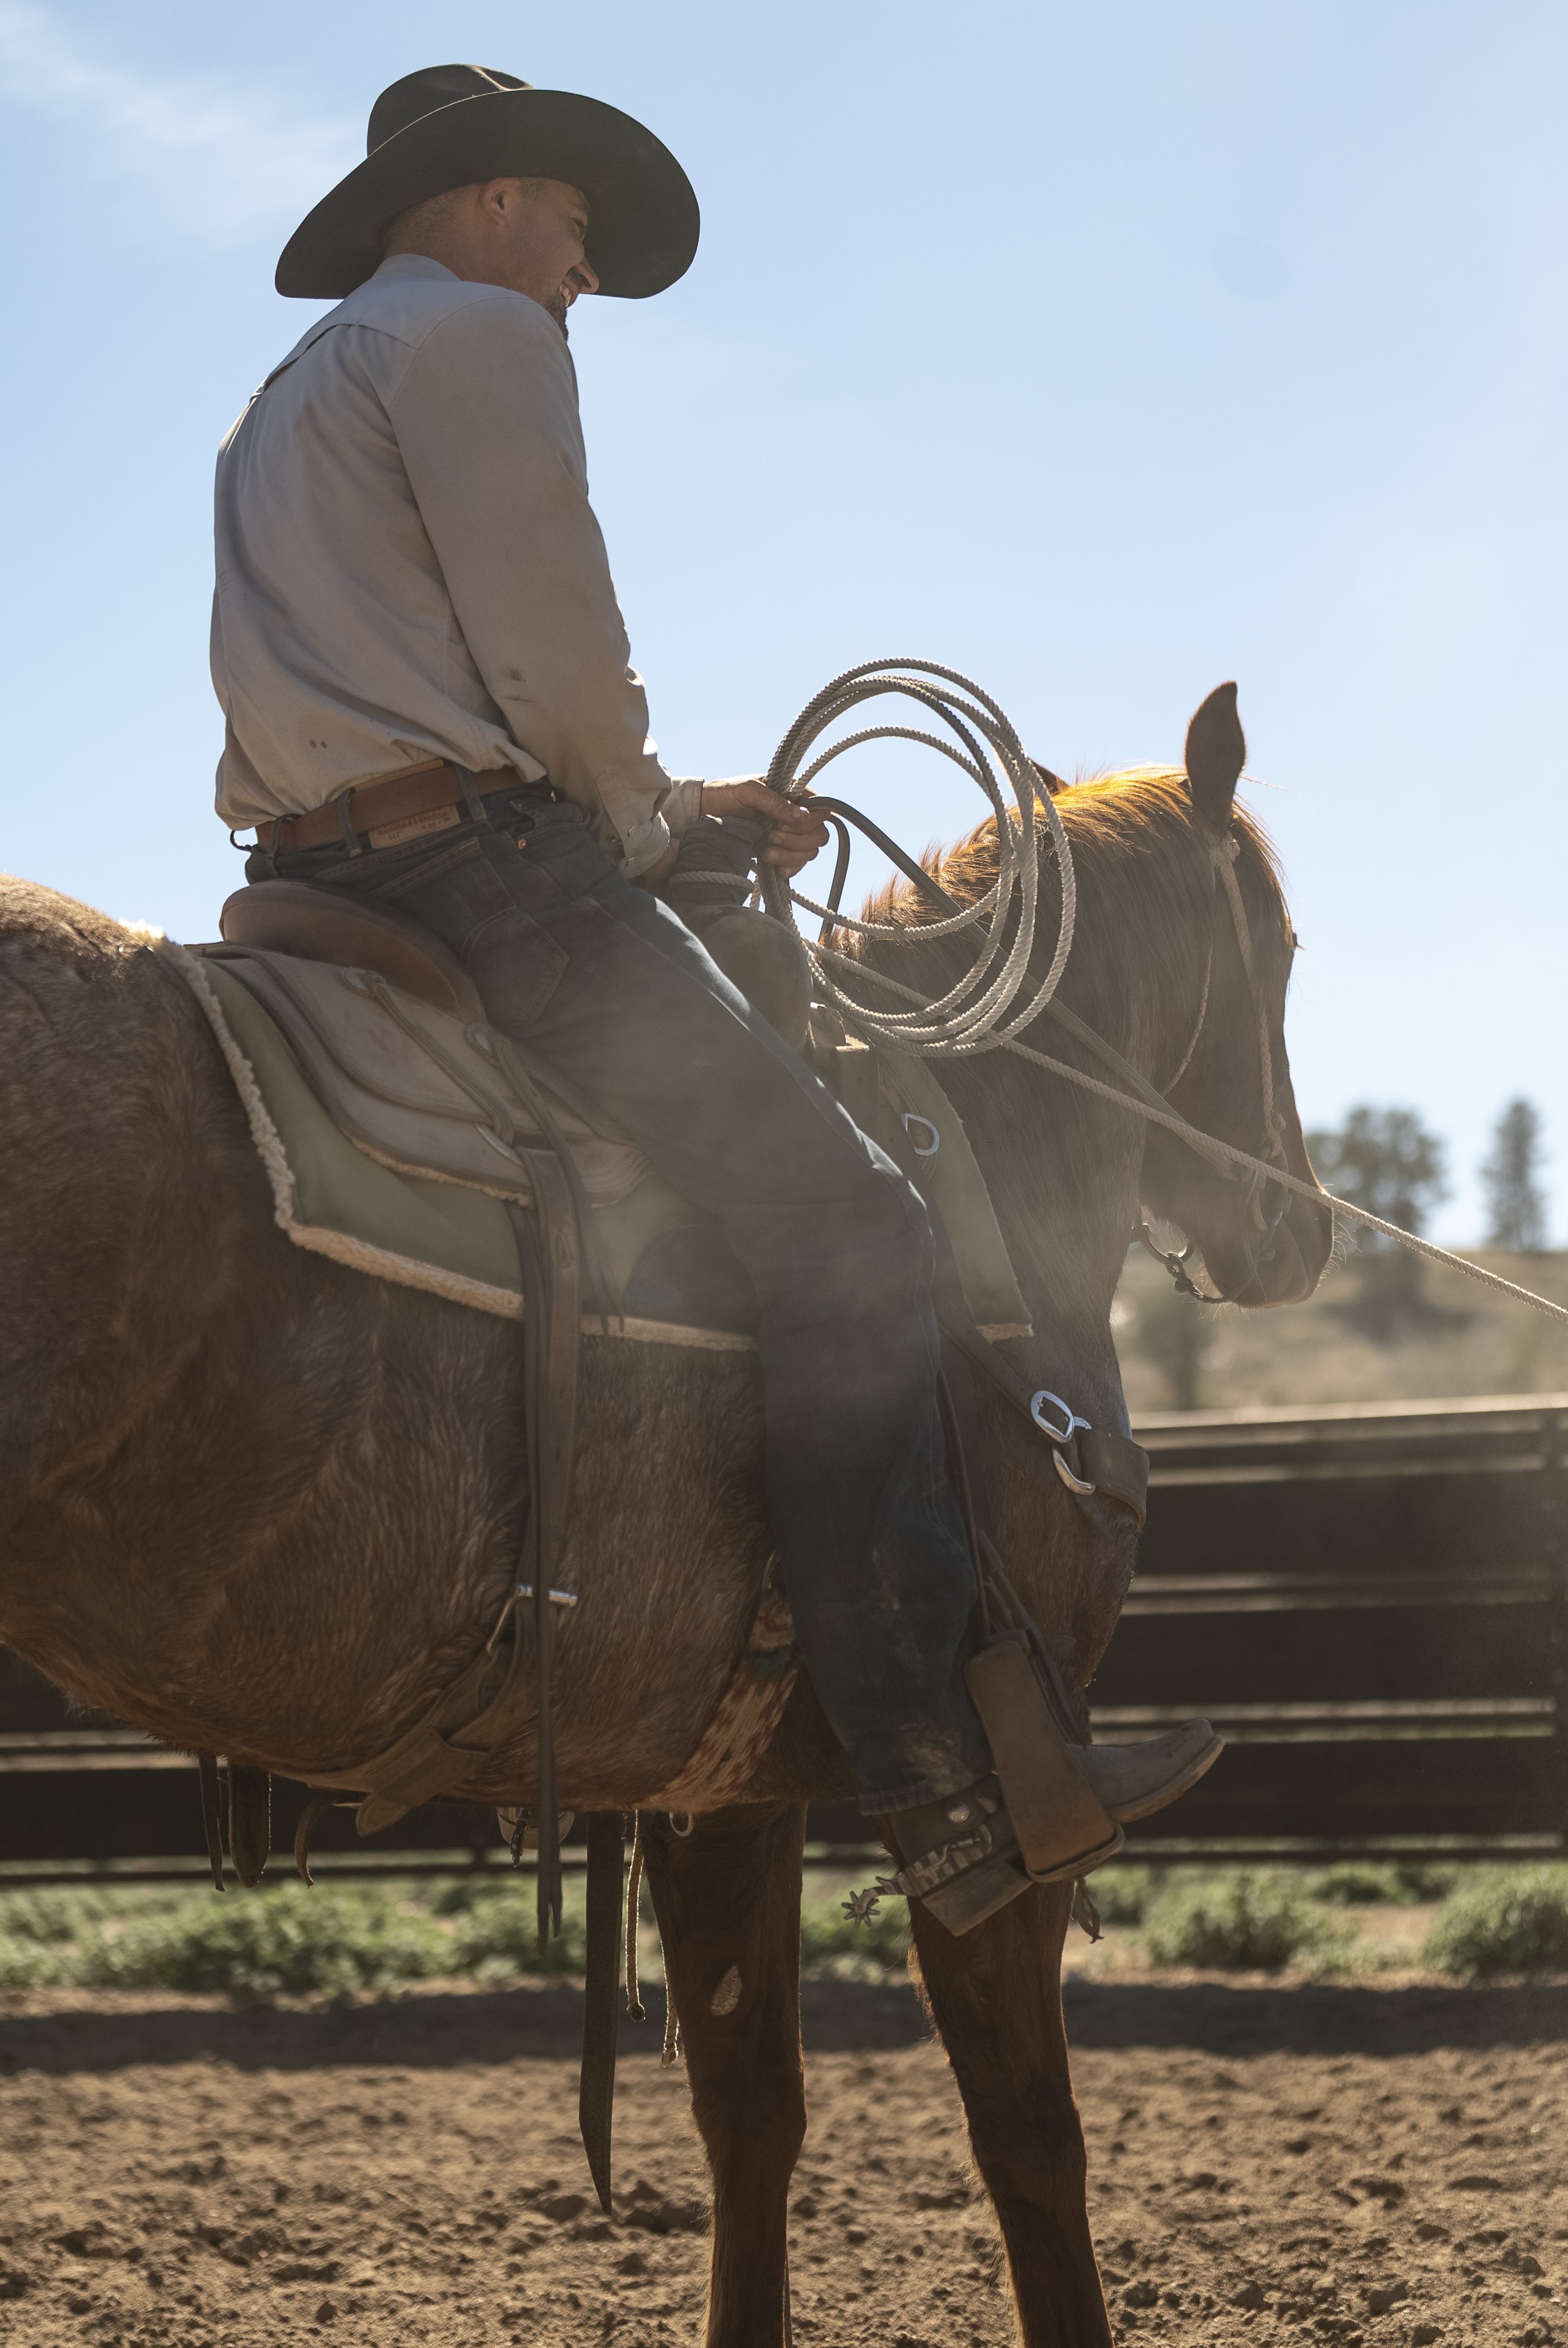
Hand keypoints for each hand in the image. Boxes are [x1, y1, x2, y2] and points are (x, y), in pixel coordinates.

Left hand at [701, 777, 830, 877]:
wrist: (705, 814)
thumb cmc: (726, 795)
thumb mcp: (749, 791)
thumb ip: (775, 802)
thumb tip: (802, 816)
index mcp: (795, 793)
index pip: (822, 810)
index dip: (807, 822)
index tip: (781, 823)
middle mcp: (797, 815)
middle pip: (820, 835)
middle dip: (796, 841)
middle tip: (771, 837)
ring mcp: (790, 835)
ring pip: (810, 852)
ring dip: (789, 856)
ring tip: (764, 851)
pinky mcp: (781, 852)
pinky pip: (798, 865)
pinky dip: (788, 868)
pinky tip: (771, 866)